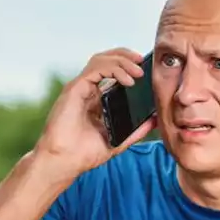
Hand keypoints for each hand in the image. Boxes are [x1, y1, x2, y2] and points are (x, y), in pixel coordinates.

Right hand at [33, 48, 158, 177]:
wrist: (64, 162)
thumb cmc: (83, 154)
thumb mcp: (118, 140)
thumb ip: (136, 130)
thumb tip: (155, 120)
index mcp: (95, 98)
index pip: (110, 71)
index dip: (127, 65)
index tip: (145, 71)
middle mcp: (86, 89)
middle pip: (106, 60)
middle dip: (126, 57)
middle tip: (143, 62)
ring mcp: (79, 88)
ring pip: (101, 60)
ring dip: (122, 61)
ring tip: (138, 71)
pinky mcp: (74, 89)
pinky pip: (95, 69)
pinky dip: (113, 69)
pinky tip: (127, 80)